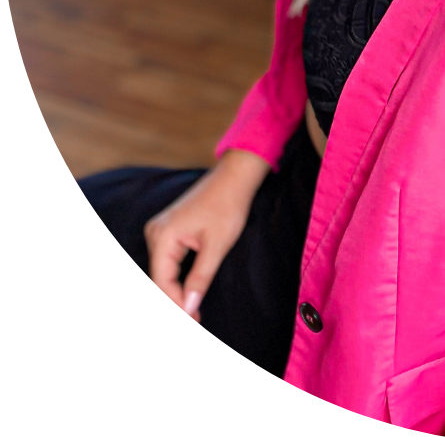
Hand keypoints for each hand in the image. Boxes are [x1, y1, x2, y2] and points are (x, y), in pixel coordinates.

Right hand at [143, 149, 269, 321]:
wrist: (235, 178)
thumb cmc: (228, 206)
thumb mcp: (217, 246)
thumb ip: (200, 279)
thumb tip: (188, 308)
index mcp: (163, 236)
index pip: (162, 282)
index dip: (175, 304)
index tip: (191, 320)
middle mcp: (155, 233)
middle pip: (159, 279)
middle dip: (175, 301)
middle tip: (195, 320)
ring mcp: (160, 230)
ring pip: (163, 272)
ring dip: (175, 293)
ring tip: (192, 313)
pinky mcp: (169, 230)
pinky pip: (168, 261)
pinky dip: (177, 279)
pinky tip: (186, 293)